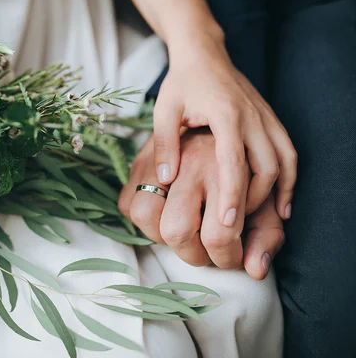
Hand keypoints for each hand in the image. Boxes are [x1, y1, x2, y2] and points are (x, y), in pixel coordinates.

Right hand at [119, 130, 284, 278]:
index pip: (218, 235)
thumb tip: (255, 271)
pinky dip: (141, 218)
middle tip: (206, 251)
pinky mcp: (139, 162)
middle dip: (192, 254)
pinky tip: (165, 217)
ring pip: (143, 215)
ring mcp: (159, 161)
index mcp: (224, 170)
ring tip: (184, 233)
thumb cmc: (245, 174)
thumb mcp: (266, 203)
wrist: (222, 123)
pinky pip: (126, 203)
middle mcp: (188, 163)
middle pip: (175, 230)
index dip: (225, 258)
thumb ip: (266, 236)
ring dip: (160, 236)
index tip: (231, 255)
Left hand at [153, 39, 296, 226]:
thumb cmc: (181, 84)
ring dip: (277, 191)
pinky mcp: (271, 119)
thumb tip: (166, 179)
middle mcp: (252, 116)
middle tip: (239, 227)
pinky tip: (282, 201)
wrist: (204, 54)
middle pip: (266, 166)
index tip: (227, 224)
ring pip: (284, 160)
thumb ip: (165, 144)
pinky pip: (288, 151)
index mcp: (226, 114)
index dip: (231, 195)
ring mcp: (266, 117)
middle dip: (255, 199)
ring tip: (268, 220)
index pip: (233, 162)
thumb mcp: (164, 110)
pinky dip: (289, 177)